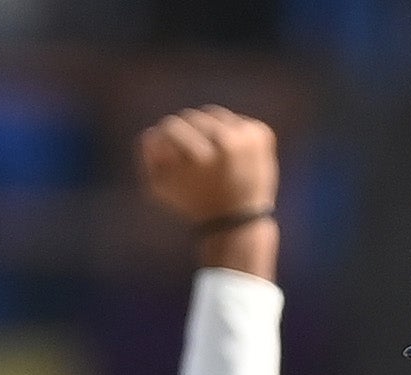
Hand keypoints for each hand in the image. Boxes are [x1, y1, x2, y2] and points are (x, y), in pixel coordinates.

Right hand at [138, 105, 277, 273]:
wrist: (238, 222)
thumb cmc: (194, 205)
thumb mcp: (160, 187)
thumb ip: (148, 155)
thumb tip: (152, 133)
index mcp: (201, 156)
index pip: (171, 127)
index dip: (164, 140)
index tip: (166, 152)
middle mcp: (227, 141)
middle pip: (195, 117)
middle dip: (187, 134)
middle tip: (189, 155)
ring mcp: (248, 137)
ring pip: (216, 116)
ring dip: (208, 132)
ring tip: (209, 157)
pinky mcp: (262, 134)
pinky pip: (237, 121)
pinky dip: (231, 135)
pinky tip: (231, 159)